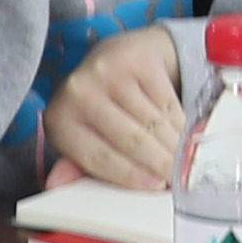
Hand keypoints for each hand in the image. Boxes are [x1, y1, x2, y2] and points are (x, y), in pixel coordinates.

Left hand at [42, 19, 188, 193]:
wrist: (115, 55)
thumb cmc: (96, 108)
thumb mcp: (80, 136)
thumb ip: (75, 165)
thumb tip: (57, 185)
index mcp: (60, 119)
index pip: (99, 157)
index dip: (131, 175)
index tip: (156, 187)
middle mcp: (80, 92)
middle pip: (131, 139)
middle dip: (160, 164)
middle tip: (177, 178)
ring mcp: (110, 72)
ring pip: (153, 123)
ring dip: (174, 146)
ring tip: (184, 159)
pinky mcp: (138, 60)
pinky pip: (167, 102)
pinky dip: (179, 123)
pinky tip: (183, 134)